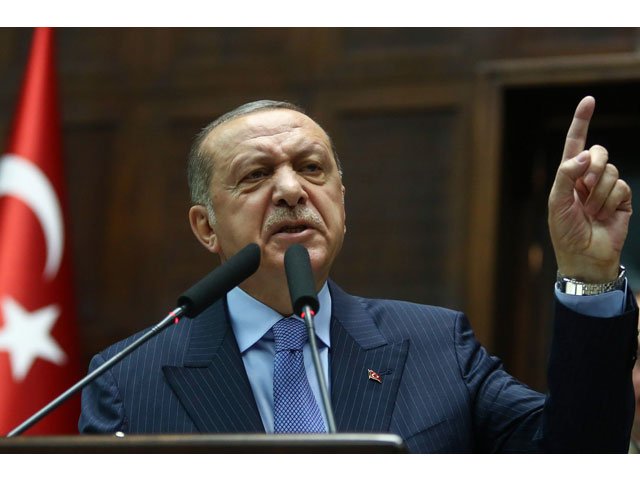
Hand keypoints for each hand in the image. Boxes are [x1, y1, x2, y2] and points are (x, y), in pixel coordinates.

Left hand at [548, 96, 631, 282]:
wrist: (585, 257)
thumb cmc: (565, 231)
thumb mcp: (557, 202)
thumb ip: (566, 175)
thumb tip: (584, 154)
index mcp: (569, 176)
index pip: (575, 144)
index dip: (581, 122)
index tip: (589, 100)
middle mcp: (588, 178)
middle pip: (599, 152)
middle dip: (593, 167)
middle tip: (584, 189)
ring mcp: (606, 188)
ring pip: (611, 170)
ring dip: (599, 192)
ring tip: (591, 211)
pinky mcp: (623, 198)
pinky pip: (621, 186)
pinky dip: (611, 200)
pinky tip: (604, 215)